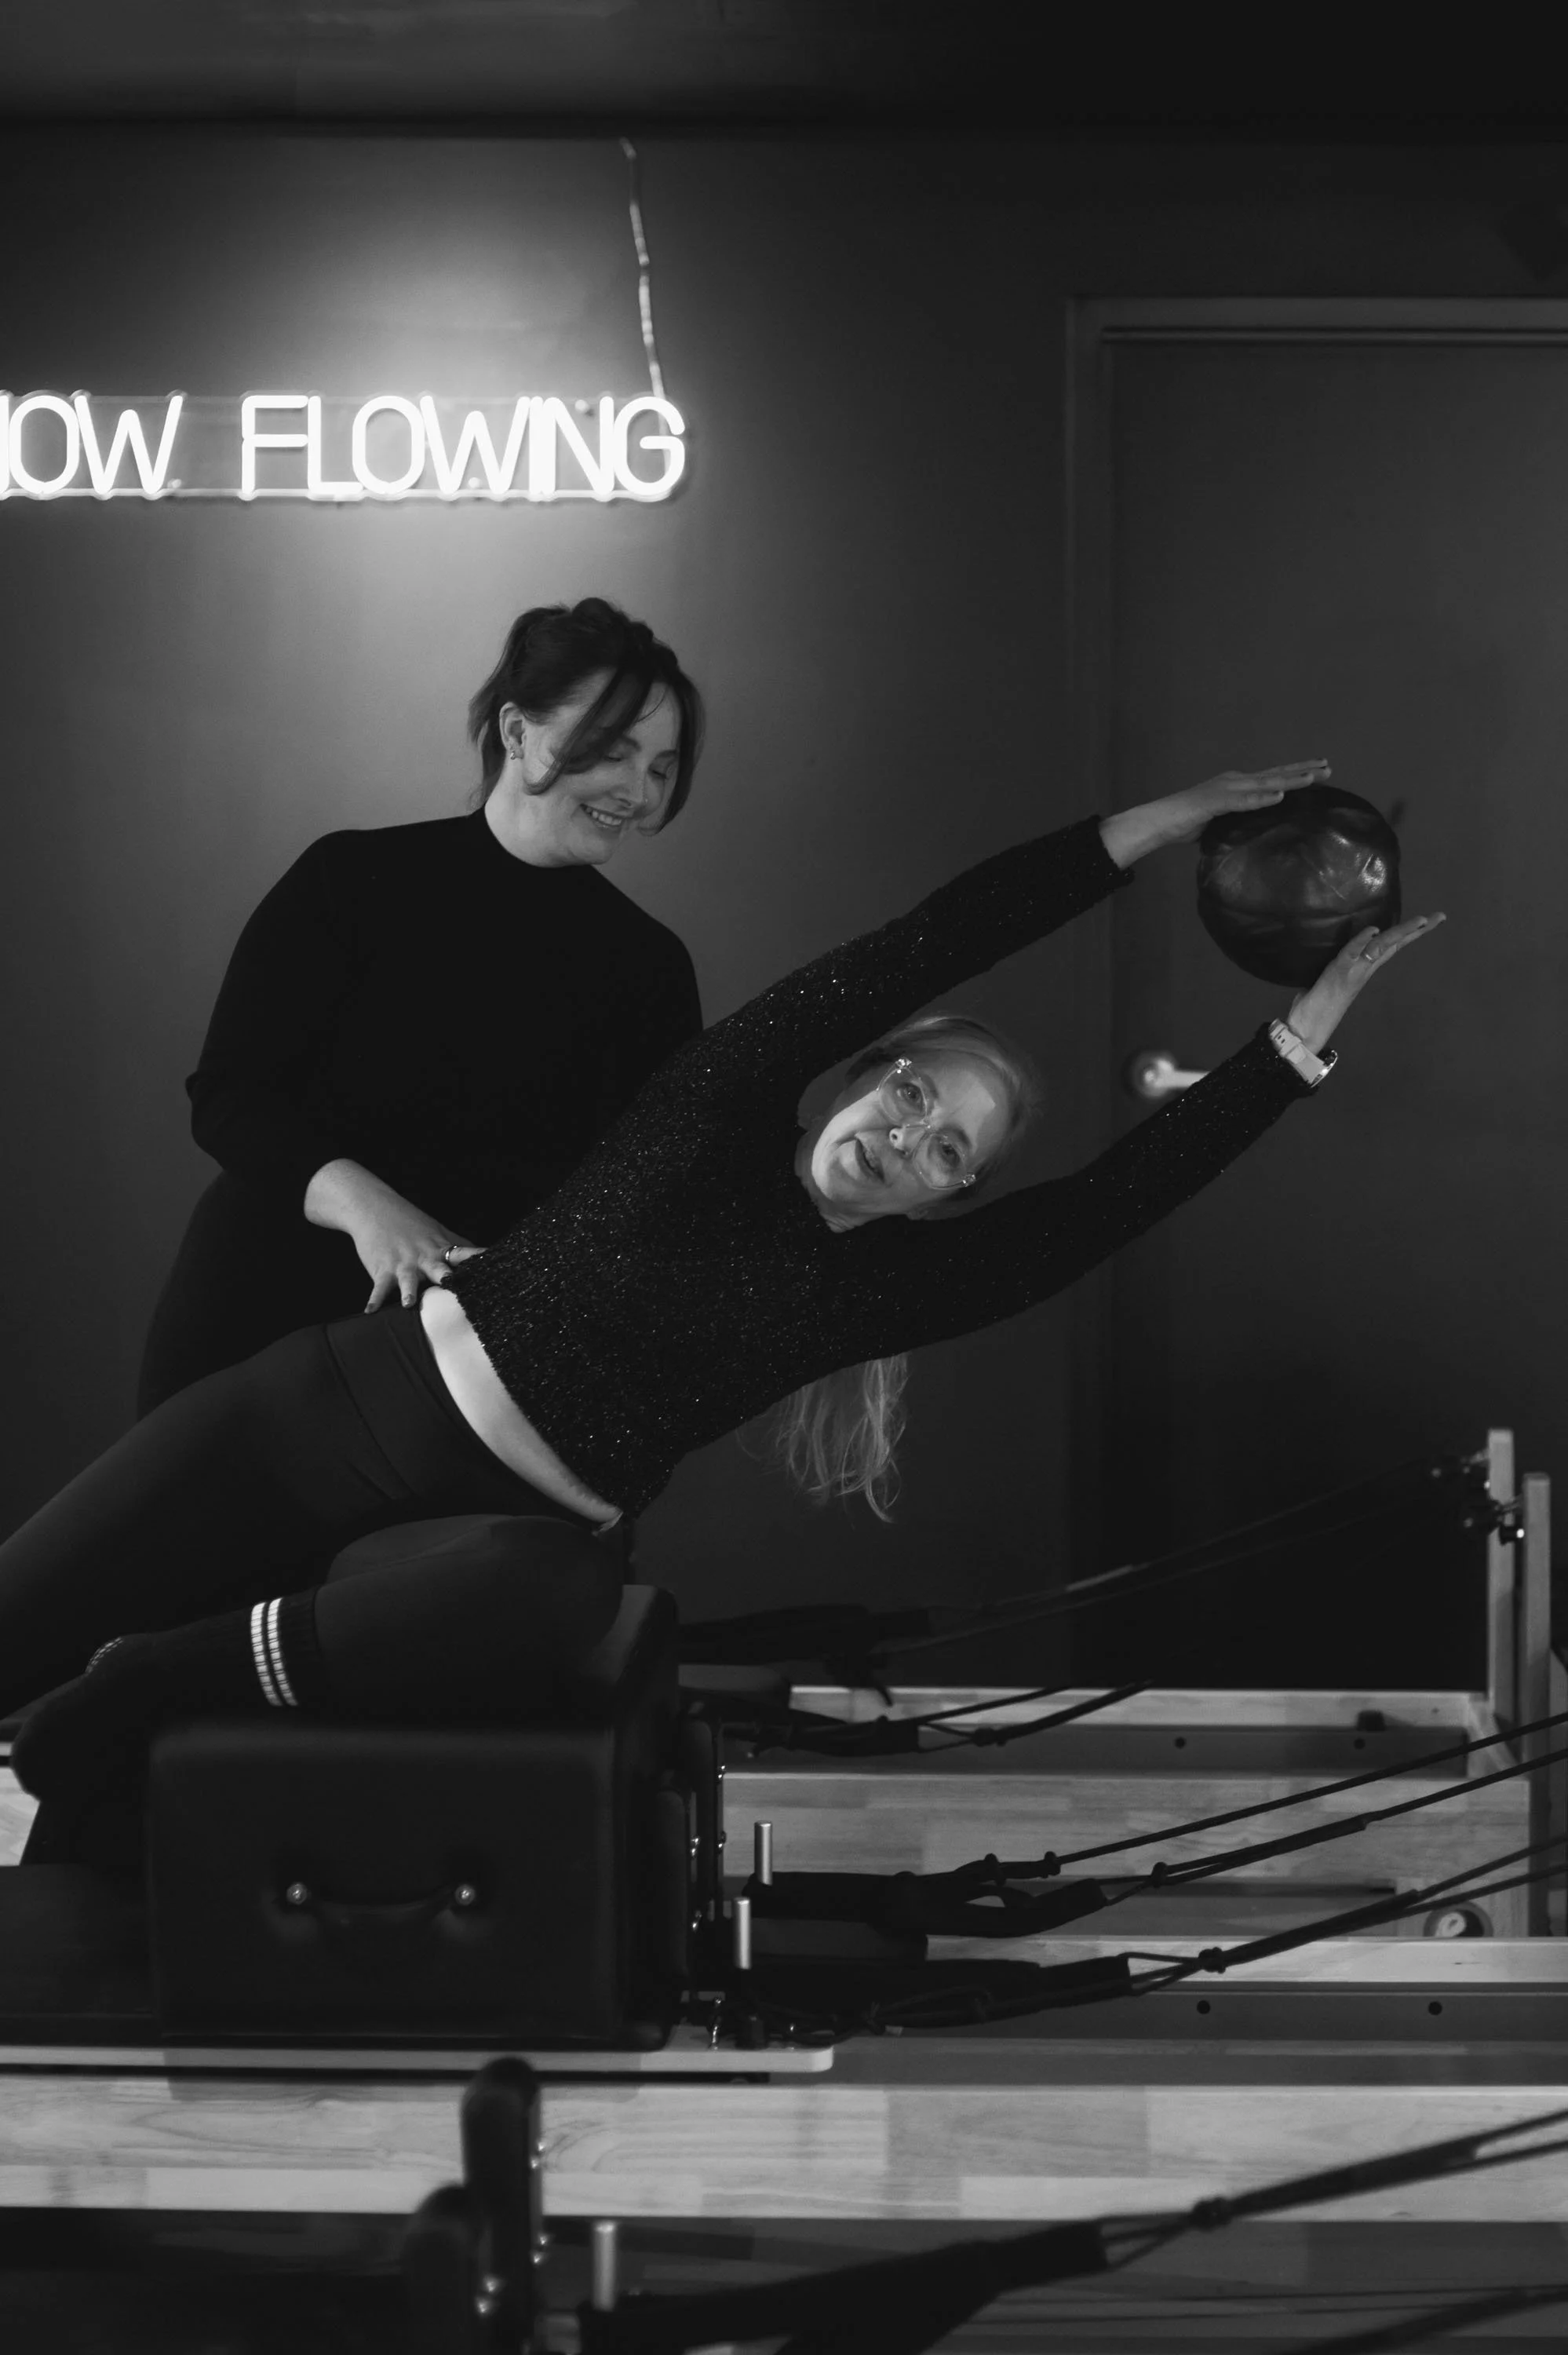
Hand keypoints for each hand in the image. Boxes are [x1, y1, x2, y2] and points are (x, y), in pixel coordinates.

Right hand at [302, 1158, 476, 1311]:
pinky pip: (378, 1288)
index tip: (495, 1270)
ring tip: (408, 1303)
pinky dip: (374, 1299)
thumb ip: (460, 1247)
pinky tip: (370, 1311)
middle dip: (447, 1277)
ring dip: (408, 1291)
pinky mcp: (382, 1269)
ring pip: (407, 1280)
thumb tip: (486, 1256)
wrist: (374, 1208)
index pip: (465, 1255)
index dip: (479, 1261)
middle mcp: (424, 1257)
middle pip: (439, 1269)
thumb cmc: (410, 1223)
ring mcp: (402, 1264)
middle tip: (454, 1284)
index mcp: (440, 1249)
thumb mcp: (438, 1232)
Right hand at [1100, 760, 1330, 866]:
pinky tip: (1279, 796)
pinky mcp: (1214, 802)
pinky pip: (1243, 801)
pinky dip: (1261, 798)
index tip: (1319, 769)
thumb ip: (1239, 820)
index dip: (1296, 772)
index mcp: (1237, 785)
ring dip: (1289, 780)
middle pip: (1275, 774)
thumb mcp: (1222, 821)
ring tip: (1312, 778)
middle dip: (1302, 770)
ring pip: (1264, 783)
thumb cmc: (1187, 823)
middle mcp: (1235, 782)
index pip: (1273, 777)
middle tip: (1328, 767)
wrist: (1159, 821)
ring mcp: (1225, 790)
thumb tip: (1256, 831)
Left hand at [1286, 913, 1446, 1054]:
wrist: (1308, 1028)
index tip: (1428, 920)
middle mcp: (1364, 969)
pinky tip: (1374, 931)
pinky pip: (1351, 954)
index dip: (1409, 932)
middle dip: (1416, 931)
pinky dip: (1362, 941)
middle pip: (1393, 945)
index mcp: (1364, 967)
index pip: (1391, 946)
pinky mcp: (1338, 974)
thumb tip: (1362, 941)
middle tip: (1438, 917)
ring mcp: (1353, 971)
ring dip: (1399, 933)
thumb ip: (1347, 960)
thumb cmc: (1317, 1004)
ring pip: (1380, 948)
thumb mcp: (1333, 976)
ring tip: (1420, 921)